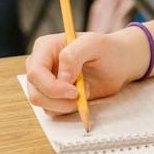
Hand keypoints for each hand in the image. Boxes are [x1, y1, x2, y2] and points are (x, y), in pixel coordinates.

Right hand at [24, 27, 148, 114]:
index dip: (53, 86)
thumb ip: (74, 55)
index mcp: (45, 47)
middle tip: (82, 94)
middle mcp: (40, 64)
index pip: (35, 73)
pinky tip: (81, 97)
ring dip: (64, 105)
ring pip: (41, 103)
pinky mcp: (51, 95)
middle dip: (60, 99)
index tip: (75, 91)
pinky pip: (51, 110)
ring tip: (84, 93)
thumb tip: (62, 78)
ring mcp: (44, 81)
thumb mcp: (95, 43)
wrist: (118, 63)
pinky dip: (67, 108)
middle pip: (35, 92)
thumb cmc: (107, 49)